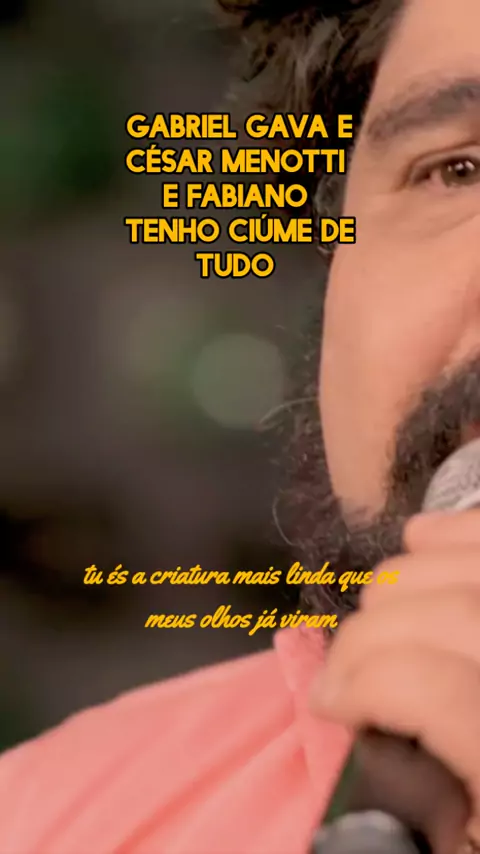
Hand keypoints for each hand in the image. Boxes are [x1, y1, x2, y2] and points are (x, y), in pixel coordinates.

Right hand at [309, 510, 479, 853]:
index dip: (363, 684)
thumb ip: (416, 809)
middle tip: (338, 672)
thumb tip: (355, 741)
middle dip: (369, 633)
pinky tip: (422, 539)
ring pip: (478, 566)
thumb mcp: (471, 852)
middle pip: (455, 615)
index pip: (435, 689)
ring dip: (405, 577)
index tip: (326, 704)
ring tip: (371, 612)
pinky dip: (458, 532)